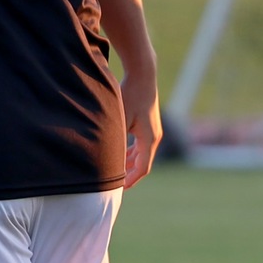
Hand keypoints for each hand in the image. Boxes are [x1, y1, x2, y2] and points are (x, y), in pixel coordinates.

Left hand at [119, 69, 161, 189]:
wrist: (142, 74)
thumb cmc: (130, 94)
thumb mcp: (120, 119)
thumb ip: (115, 140)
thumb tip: (107, 158)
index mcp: (150, 139)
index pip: (143, 168)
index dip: (131, 181)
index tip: (118, 189)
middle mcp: (155, 137)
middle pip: (143, 163)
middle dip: (130, 175)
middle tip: (115, 185)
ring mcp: (153, 130)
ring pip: (142, 154)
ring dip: (130, 163)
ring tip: (116, 172)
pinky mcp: (149, 124)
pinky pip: (141, 145)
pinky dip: (131, 152)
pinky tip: (120, 154)